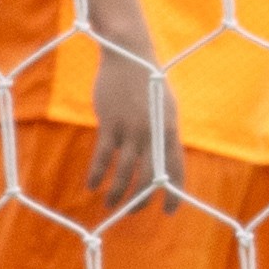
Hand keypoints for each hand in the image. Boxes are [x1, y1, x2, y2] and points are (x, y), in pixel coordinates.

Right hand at [86, 46, 176, 213]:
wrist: (129, 55)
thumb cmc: (148, 81)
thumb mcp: (166, 107)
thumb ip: (165, 133)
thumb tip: (166, 159)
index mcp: (170, 129)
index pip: (176, 169)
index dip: (174, 193)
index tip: (169, 212)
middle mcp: (153, 132)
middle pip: (149, 177)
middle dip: (141, 200)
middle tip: (131, 213)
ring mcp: (131, 128)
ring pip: (124, 171)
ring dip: (117, 192)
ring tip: (110, 205)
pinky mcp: (111, 122)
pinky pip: (103, 156)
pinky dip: (97, 174)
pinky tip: (91, 185)